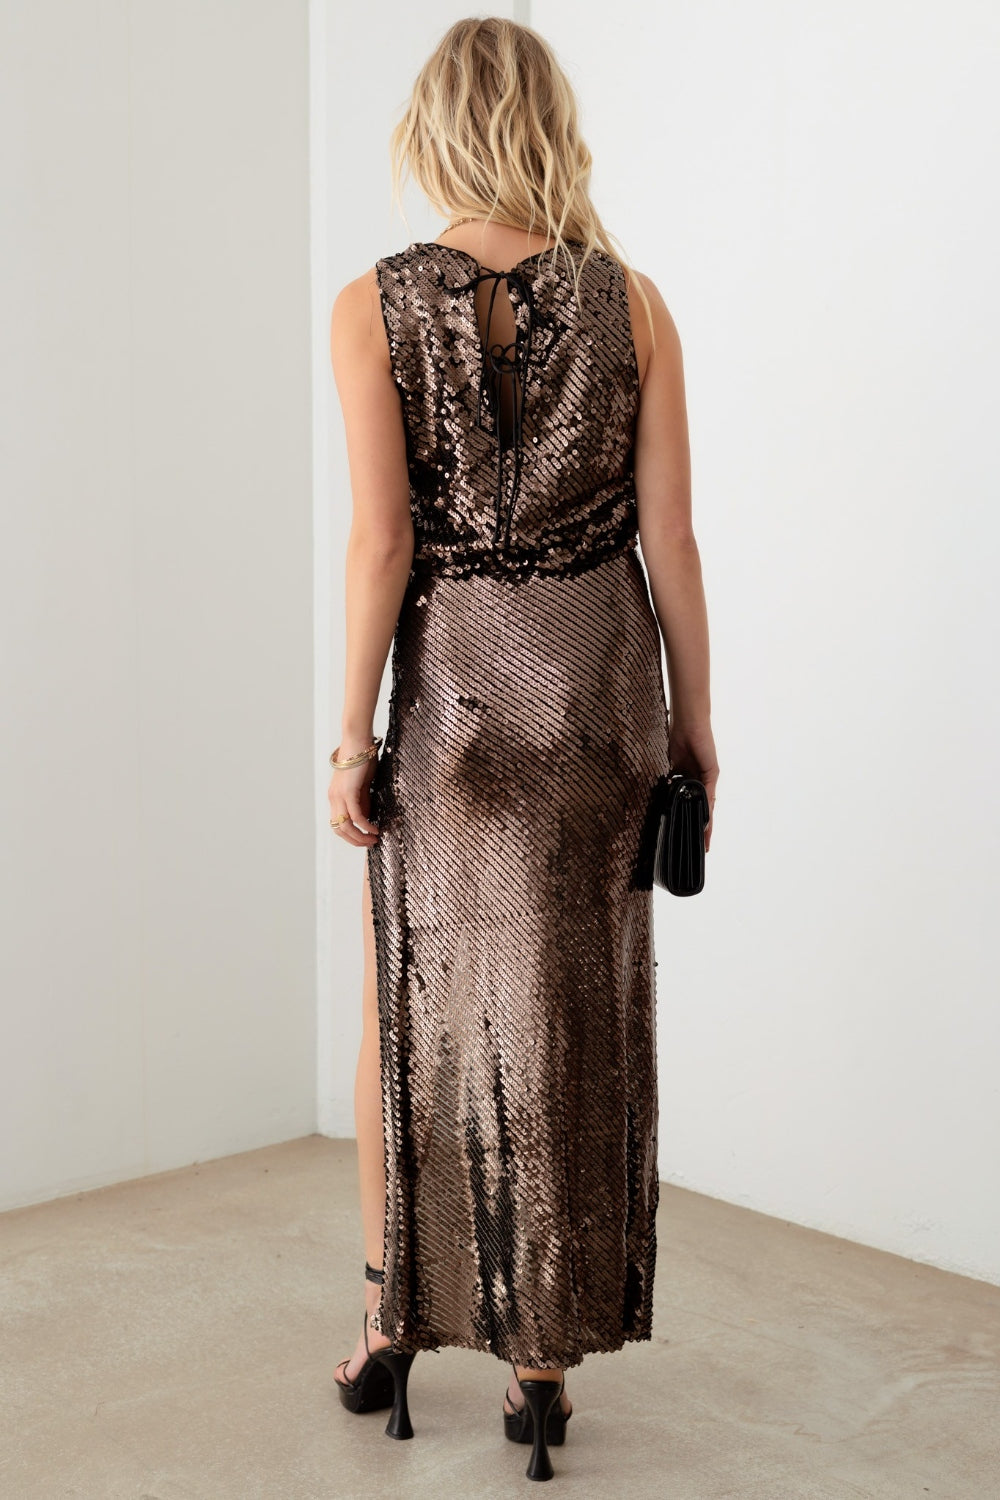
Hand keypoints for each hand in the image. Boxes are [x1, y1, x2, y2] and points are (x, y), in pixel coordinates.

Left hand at [328, 740, 379, 847]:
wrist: (357, 741)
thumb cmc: (361, 759)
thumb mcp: (362, 784)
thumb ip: (363, 800)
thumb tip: (366, 817)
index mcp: (335, 796)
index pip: (338, 824)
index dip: (350, 836)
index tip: (365, 839)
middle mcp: (334, 798)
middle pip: (339, 829)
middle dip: (355, 840)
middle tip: (370, 843)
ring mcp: (339, 795)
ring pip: (346, 826)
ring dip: (360, 836)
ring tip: (374, 839)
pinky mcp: (348, 792)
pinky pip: (356, 815)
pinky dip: (365, 825)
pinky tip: (374, 828)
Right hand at [667, 719, 718, 853]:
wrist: (688, 723)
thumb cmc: (678, 737)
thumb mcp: (670, 765)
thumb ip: (669, 780)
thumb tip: (659, 795)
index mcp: (691, 780)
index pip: (691, 805)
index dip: (690, 820)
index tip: (688, 838)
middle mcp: (702, 781)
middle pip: (702, 809)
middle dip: (700, 829)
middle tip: (700, 848)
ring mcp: (708, 778)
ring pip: (707, 806)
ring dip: (706, 824)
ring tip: (704, 841)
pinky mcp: (712, 772)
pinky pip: (708, 795)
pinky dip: (707, 809)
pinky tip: (705, 822)